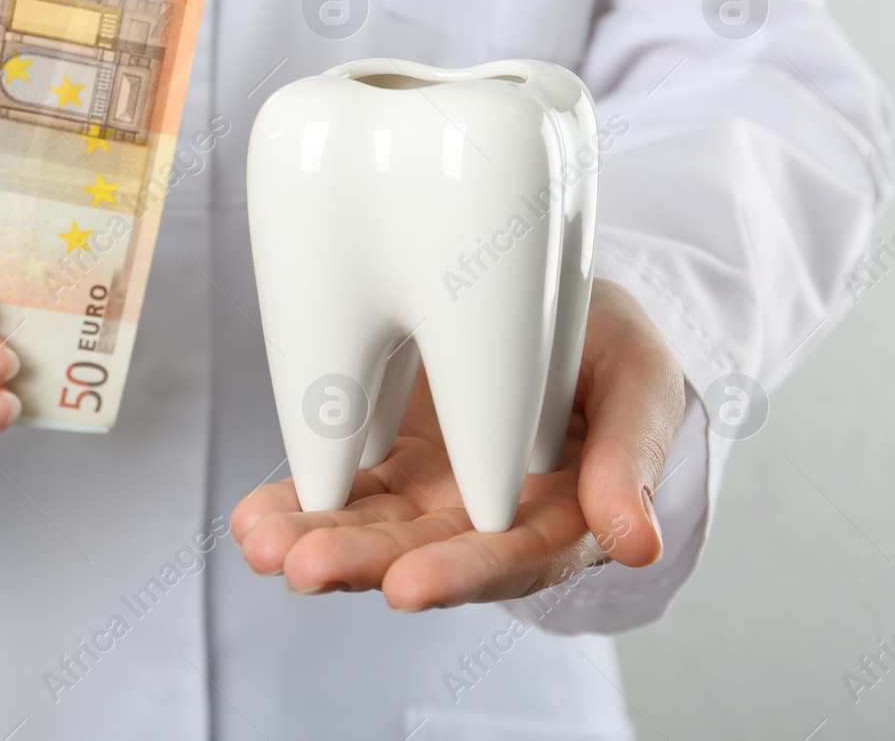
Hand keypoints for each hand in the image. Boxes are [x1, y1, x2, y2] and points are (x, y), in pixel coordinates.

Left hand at [231, 278, 685, 609]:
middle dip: (359, 563)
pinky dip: (295, 501)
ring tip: (262, 542)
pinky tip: (253, 517)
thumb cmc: (613, 354)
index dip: (460, 574)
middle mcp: (485, 517)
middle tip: (304, 565)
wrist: (559, 308)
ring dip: (312, 538)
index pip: (509, 559)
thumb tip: (637, 542)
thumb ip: (634, 458)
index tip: (407, 587)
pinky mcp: (388, 456)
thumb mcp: (641, 384)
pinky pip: (338, 487)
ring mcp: (430, 489)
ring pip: (367, 527)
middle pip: (421, 554)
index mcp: (559, 515)